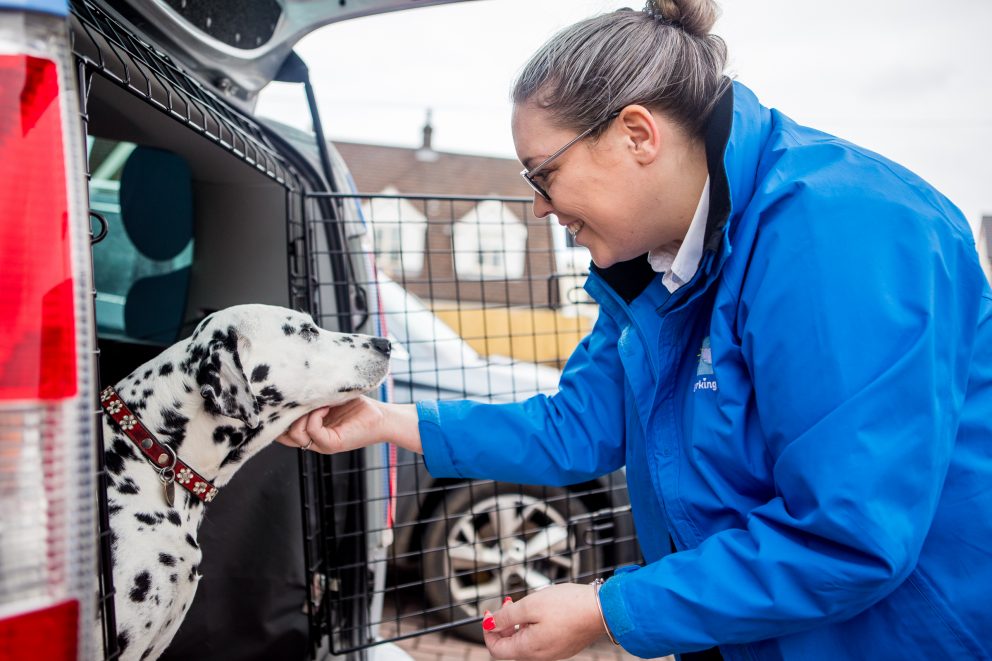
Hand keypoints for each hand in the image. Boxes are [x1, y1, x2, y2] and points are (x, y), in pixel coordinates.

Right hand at [277, 398, 421, 453]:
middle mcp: (313, 439)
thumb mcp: (329, 398)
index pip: (281, 430)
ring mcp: (322, 444)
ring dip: (301, 415)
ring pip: (295, 435)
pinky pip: (313, 431)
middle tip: (292, 399)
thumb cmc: (358, 405)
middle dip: (283, 417)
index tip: (276, 399)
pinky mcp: (333, 444)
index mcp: (310, 430)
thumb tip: (294, 377)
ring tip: (316, 401)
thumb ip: (312, 394)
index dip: (275, 417)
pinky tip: (325, 406)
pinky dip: (315, 416)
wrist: (383, 417)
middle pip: (283, 436)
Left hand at [483, 584, 606, 659]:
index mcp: (529, 649)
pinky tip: (541, 610)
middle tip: (508, 604)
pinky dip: (534, 626)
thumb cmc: (569, 606)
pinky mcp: (563, 645)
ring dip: (519, 623)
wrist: (601, 609)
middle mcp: (540, 656)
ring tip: (526, 604)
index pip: (496, 649)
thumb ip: (506, 616)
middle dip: (505, 624)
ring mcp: (553, 652)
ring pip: (526, 641)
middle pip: (511, 646)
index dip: (488, 630)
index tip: (489, 613)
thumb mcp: (529, 605)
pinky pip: (541, 639)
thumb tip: (489, 623)